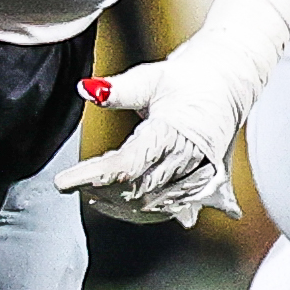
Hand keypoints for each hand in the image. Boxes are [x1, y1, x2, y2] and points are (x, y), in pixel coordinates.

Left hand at [53, 0, 289, 227]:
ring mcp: (199, 175)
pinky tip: (118, 207)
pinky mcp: (202, 185)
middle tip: (71, 185)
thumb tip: (87, 89)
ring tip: (90, 196)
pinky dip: (141, 211)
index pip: (128, 164)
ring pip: (153, 204)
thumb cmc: (188, 79)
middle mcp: (190, 159)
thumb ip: (118, 90)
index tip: (62, 182)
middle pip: (138, 189)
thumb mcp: (151, 78)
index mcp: (175, 132)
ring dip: (118, 205)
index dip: (94, 176)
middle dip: (102, 191)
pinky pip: (169, 208)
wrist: (227, 86)